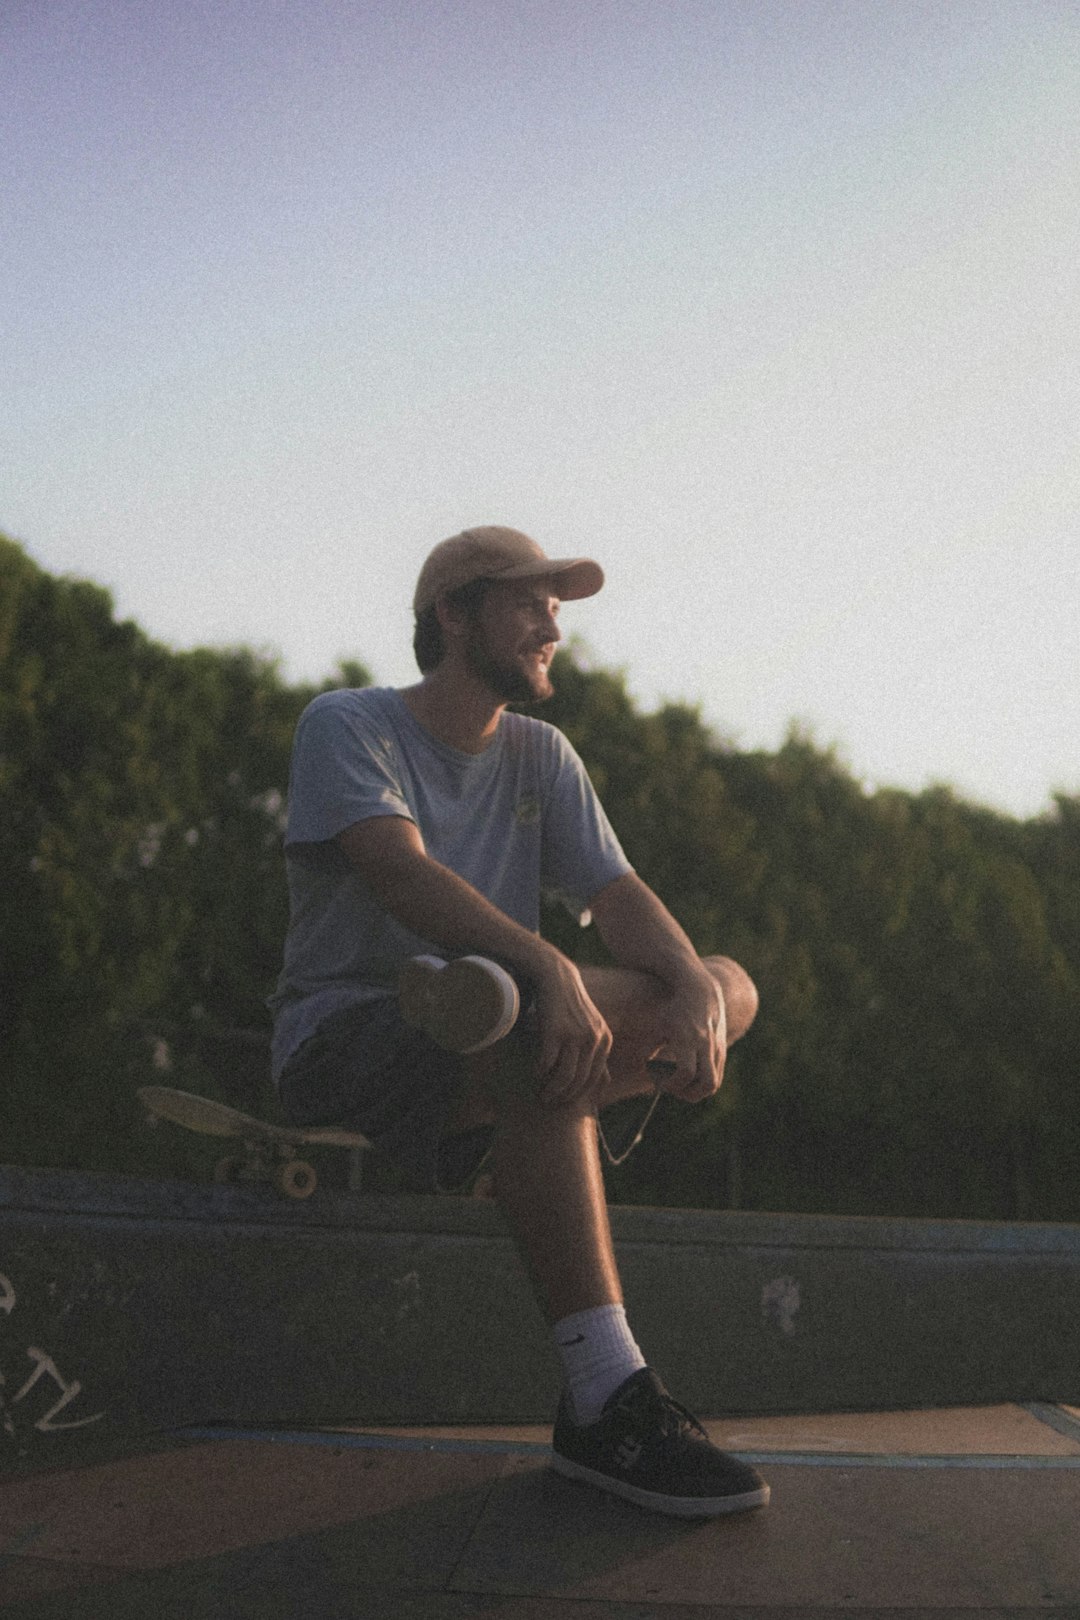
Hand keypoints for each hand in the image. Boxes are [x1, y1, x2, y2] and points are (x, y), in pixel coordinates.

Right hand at [531, 952, 612, 1105]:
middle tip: (549, 1102)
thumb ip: (597, 1050)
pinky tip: (534, 1075)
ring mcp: (575, 1035)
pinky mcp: (555, 1031)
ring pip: (565, 1077)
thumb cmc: (570, 1005)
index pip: (595, 1078)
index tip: (565, 1102)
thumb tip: (606, 1080)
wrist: (556, 976)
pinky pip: (547, 1063)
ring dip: (552, 1091)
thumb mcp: (591, 1026)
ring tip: (541, 1095)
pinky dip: (539, 1073)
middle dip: (564, 1097)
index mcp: (605, 1040)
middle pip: (580, 1081)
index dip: (579, 1095)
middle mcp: (594, 1039)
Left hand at [656, 965, 725, 1102]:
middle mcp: (706, 1044)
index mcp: (687, 1038)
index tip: (659, 1081)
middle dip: (688, 1094)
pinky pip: (717, 1077)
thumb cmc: (673, 1010)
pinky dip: (702, 1083)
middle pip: (707, 1084)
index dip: (672, 1084)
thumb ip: (648, 1048)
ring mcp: (717, 1048)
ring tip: (678, 1082)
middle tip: (672, 1087)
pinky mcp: (723, 1050)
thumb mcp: (657, 1026)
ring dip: (696, 1091)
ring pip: (714, 1084)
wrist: (701, 992)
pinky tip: (687, 1074)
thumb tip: (641, 1070)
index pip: (685, 1072)